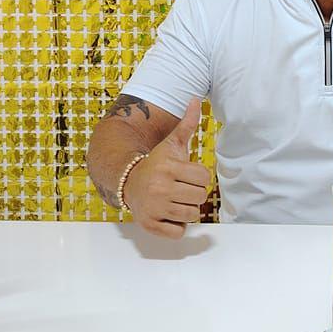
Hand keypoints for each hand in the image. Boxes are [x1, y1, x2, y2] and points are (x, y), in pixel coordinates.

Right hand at [125, 96, 211, 238]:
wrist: (128, 181)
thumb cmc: (157, 163)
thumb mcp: (172, 143)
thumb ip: (187, 124)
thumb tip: (196, 99)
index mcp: (168, 168)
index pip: (204, 177)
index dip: (198, 176)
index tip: (186, 174)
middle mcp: (160, 188)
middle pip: (200, 197)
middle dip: (193, 193)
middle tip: (180, 187)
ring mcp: (154, 208)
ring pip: (192, 215)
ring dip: (186, 209)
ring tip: (173, 199)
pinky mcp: (150, 225)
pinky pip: (179, 232)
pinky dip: (177, 226)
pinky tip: (167, 214)